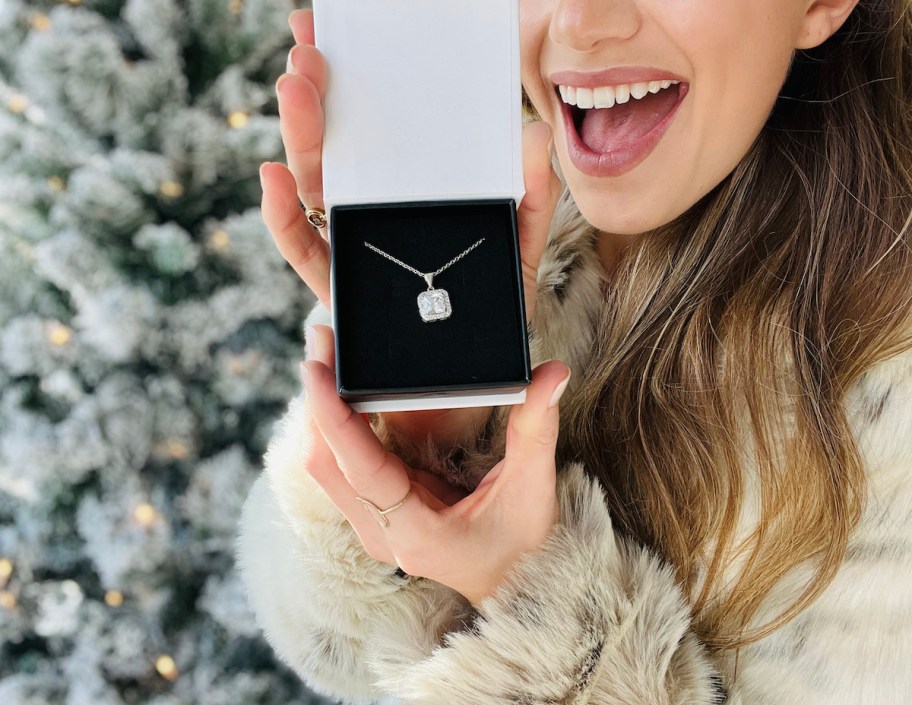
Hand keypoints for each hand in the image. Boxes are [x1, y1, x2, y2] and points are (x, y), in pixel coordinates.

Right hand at [260, 9, 560, 448]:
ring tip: (296, 90)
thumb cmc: (490, 325)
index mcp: (419, 202)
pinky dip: (285, 218)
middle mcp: (379, 220)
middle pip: (343, 149)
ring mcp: (354, 253)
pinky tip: (274, 180)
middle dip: (321, 93)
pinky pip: (305, 251)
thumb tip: (533, 135)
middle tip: (308, 44)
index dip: (362, 83)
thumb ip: (528, 201)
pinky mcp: (339, 294)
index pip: (387, 134)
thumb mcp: (518, 254)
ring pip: (318, 189)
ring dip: (302, 139)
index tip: (340, 32)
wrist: (462, 398)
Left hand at [300, 318, 571, 607]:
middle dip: (316, 399)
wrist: (516, 584)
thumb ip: (536, 427)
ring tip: (327, 355)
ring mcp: (372, 526)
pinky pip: (338, 468)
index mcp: (414, 530)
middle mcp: (380, 532)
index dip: (330, 413)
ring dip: (320, 411)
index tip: (316, 366)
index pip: (355, 465)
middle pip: (324, 461)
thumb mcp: (533, 487)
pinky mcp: (374, 514)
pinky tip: (340, 392)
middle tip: (323, 339)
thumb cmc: (523, 544)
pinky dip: (334, 427)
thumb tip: (553, 374)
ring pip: (324, 465)